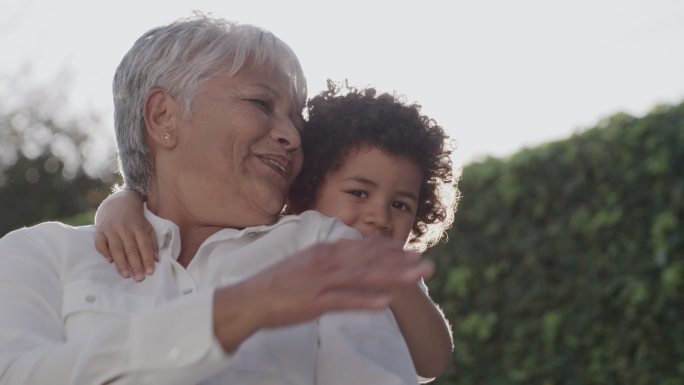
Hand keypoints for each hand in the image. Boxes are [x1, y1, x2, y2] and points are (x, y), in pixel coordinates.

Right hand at [94, 189, 157, 280]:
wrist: (119, 202)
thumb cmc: (136, 219)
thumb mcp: (147, 227)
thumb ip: (152, 242)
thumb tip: (156, 259)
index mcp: (138, 227)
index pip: (144, 245)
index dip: (147, 259)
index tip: (150, 272)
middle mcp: (124, 228)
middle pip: (130, 249)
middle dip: (135, 265)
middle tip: (139, 278)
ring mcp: (111, 229)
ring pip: (116, 248)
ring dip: (121, 262)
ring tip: (125, 275)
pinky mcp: (100, 230)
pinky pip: (99, 242)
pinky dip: (103, 251)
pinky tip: (109, 261)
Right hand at [212, 238, 433, 351]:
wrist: (248, 300)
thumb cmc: (277, 284)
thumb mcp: (304, 264)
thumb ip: (327, 262)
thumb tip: (348, 261)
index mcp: (323, 250)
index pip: (363, 247)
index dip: (390, 250)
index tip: (411, 252)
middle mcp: (325, 260)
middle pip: (370, 260)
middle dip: (401, 262)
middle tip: (428, 265)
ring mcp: (320, 280)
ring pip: (363, 277)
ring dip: (393, 277)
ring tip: (416, 280)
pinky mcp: (313, 301)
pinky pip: (344, 301)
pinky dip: (366, 301)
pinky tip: (386, 302)